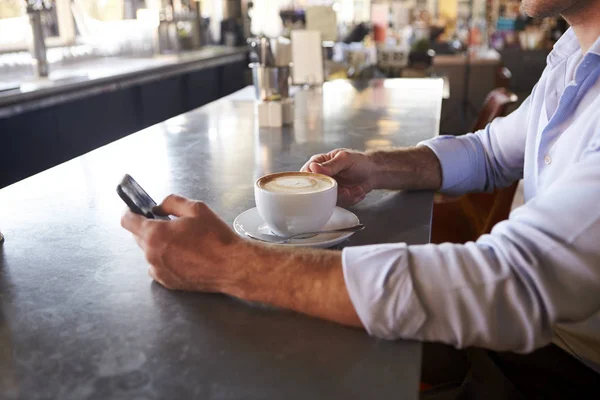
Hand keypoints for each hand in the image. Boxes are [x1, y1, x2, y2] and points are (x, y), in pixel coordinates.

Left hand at [121, 194, 245, 291]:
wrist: (231, 266)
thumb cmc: (216, 238)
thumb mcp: (197, 208)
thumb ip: (172, 202)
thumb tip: (159, 206)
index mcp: (155, 234)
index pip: (127, 221)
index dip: (130, 212)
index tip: (135, 210)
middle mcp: (152, 254)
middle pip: (138, 237)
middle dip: (149, 228)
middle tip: (169, 224)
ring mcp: (159, 270)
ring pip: (149, 252)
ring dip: (158, 245)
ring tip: (182, 242)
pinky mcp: (167, 282)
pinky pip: (158, 267)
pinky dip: (165, 260)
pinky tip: (184, 256)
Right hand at [301, 149, 375, 206]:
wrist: (374, 173)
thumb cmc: (359, 161)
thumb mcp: (345, 159)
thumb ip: (330, 165)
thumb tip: (313, 167)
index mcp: (319, 163)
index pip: (305, 173)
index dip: (311, 180)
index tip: (325, 183)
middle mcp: (321, 177)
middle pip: (316, 190)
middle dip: (334, 191)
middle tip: (346, 189)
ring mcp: (329, 188)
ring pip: (328, 199)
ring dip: (346, 196)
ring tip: (357, 188)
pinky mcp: (337, 198)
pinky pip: (340, 203)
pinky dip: (352, 199)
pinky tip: (358, 190)